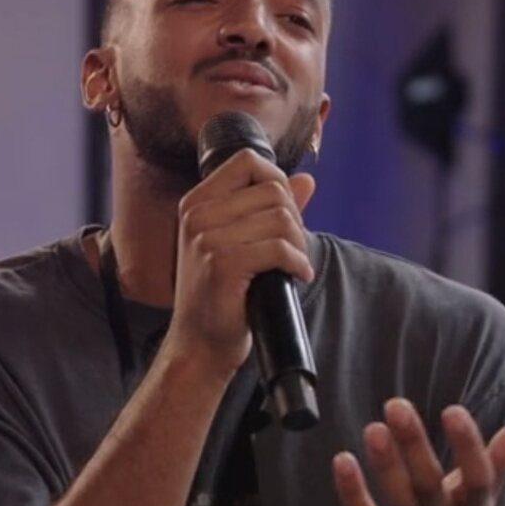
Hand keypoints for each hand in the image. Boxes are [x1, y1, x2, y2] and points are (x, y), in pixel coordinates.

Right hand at [163, 148, 316, 379]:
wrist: (200, 344)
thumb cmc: (221, 296)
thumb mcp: (239, 244)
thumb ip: (269, 209)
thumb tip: (307, 180)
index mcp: (196, 203)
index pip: (248, 161)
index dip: (277, 181)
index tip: (284, 214)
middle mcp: (197, 215)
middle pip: (272, 191)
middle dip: (294, 219)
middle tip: (293, 248)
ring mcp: (207, 239)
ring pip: (280, 219)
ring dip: (299, 244)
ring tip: (294, 264)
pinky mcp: (223, 264)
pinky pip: (279, 248)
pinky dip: (298, 263)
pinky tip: (296, 276)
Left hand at [331, 398, 504, 505]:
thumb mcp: (478, 501)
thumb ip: (499, 461)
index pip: (479, 482)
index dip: (469, 447)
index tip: (453, 410)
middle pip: (431, 489)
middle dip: (415, 446)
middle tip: (396, 405)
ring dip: (386, 466)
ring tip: (373, 428)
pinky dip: (352, 493)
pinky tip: (342, 460)